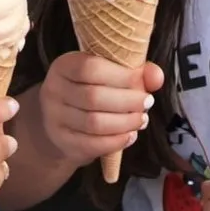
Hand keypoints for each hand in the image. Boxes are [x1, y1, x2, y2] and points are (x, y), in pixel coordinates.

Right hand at [38, 51, 163, 164]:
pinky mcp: (62, 141)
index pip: (91, 68)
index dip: (121, 76)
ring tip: (142, 120)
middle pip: (93, 97)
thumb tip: (156, 77)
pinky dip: (116, 141)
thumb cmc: (90, 88)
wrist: (62, 117)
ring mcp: (55, 118)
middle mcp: (53, 90)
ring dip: (125, 123)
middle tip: (148, 103)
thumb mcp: (106, 72)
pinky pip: (92, 145)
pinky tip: (130, 135)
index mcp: (64, 65)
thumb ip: (133, 72)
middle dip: (128, 101)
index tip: (143, 83)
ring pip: (94, 123)